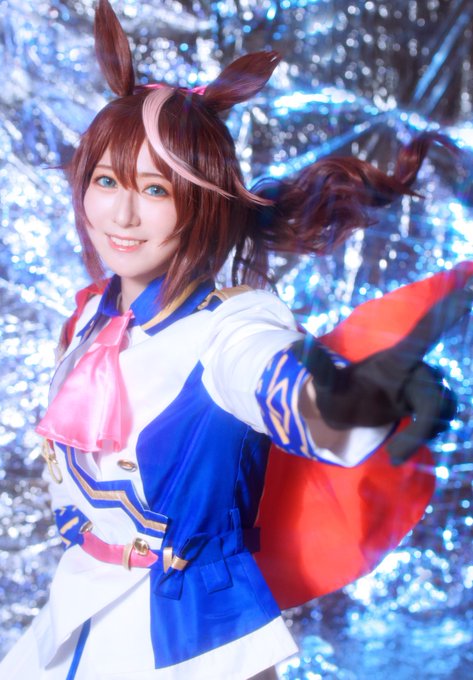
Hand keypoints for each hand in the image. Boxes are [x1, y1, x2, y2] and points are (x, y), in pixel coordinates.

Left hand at [292, 281, 471, 463]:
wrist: (344, 412)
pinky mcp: (426, 407)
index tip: (472, 288)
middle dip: (422, 428)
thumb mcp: (326, 384)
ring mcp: (424, 388)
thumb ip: (318, 366)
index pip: (426, 332)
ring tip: (394, 453)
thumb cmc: (338, 393)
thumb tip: (294, 346)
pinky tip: (400, 451)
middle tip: (395, 455)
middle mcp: (416, 370)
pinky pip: (440, 421)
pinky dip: (424, 437)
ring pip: (442, 412)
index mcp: (396, 360)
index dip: (449, 311)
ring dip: (420, 435)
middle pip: (437, 397)